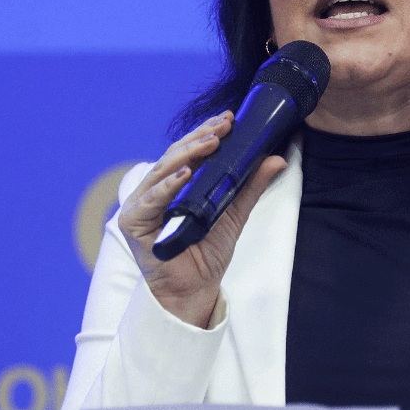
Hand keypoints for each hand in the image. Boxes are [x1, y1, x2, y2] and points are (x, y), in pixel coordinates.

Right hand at [118, 111, 287, 327]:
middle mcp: (153, 190)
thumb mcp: (234, 213)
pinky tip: (185, 173)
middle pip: (174, 155)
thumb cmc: (206, 253)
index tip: (227, 120)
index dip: (205, 133)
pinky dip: (168, 185)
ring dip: (187, 153)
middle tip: (223, 126)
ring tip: (210, 142)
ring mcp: (140, 204)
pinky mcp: (133, 222)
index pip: (187, 151)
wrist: (195, 289)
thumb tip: (276, 159)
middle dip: (199, 138)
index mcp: (172, 184)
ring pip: (163, 170)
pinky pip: (151, 199)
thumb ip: (249, 186)